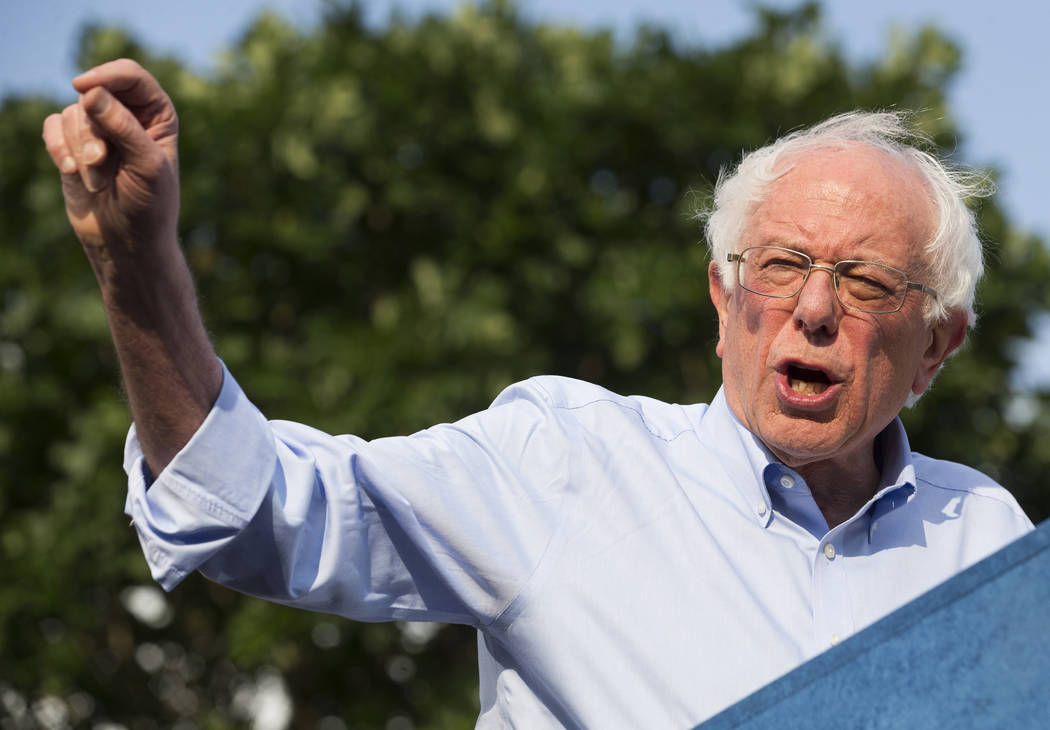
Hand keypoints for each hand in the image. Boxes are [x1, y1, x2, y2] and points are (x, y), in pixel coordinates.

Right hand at [42, 59, 179, 261]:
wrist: (127, 243)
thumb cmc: (149, 206)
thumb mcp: (146, 165)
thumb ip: (122, 126)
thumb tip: (90, 91)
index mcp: (157, 115)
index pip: (131, 76)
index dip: (107, 76)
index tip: (82, 87)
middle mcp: (128, 116)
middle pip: (94, 95)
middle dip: (92, 131)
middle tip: (101, 162)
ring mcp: (99, 130)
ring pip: (72, 114)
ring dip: (80, 151)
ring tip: (97, 181)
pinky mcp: (72, 146)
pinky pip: (52, 127)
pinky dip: (58, 149)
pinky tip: (70, 172)